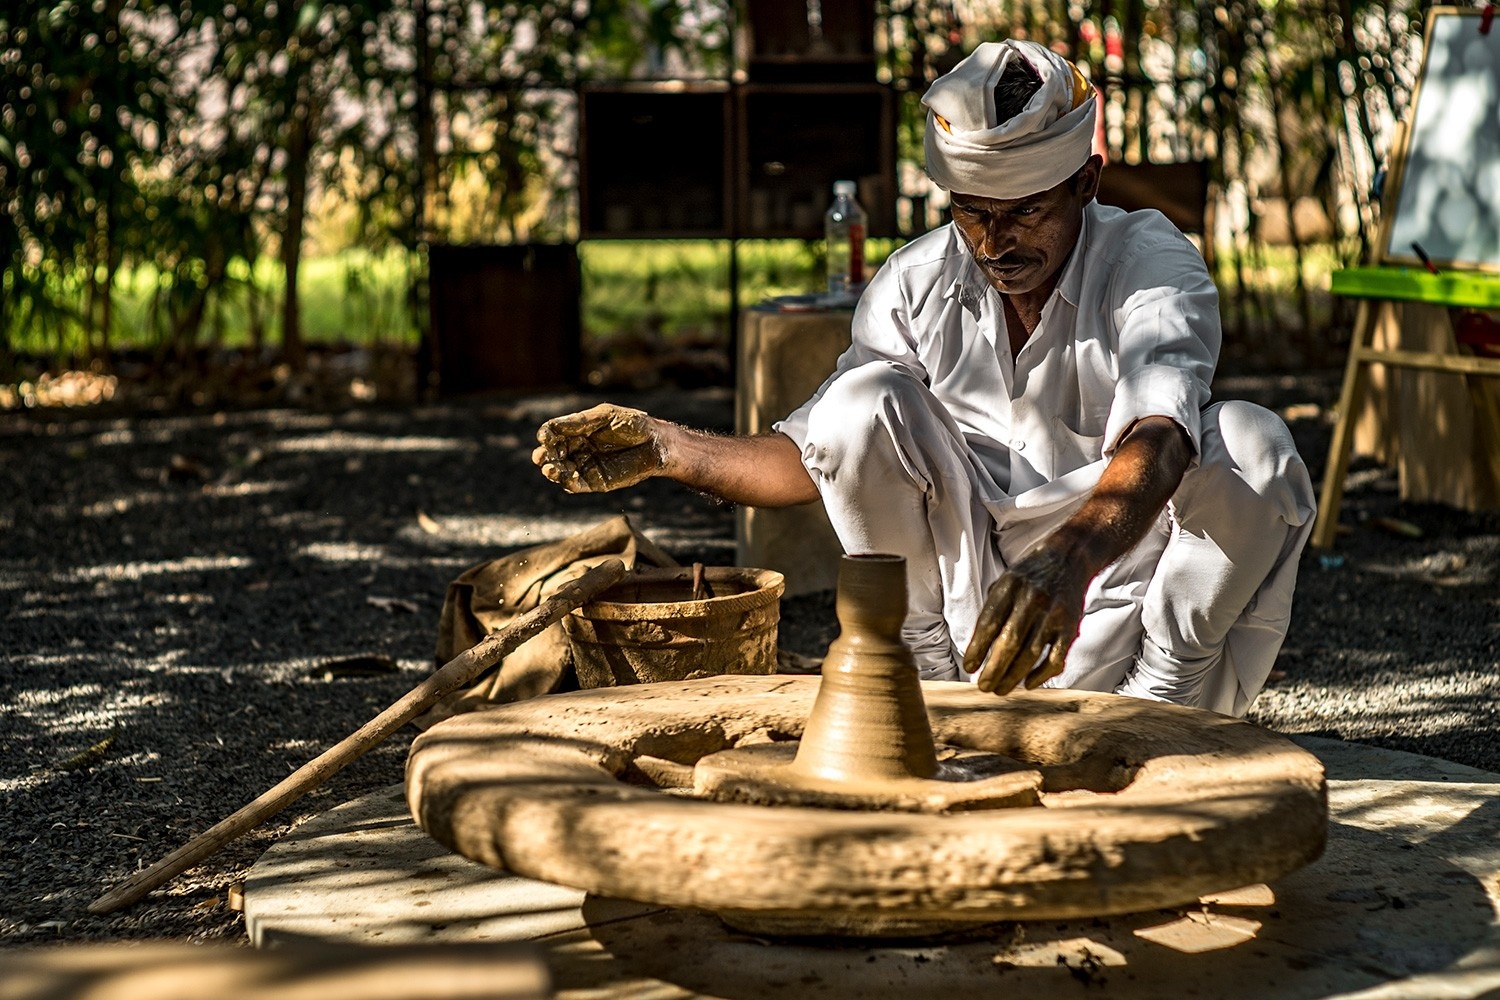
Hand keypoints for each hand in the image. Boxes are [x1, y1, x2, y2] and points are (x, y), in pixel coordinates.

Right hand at [532, 404, 666, 492]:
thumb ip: (579, 422)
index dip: (547, 436)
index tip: (545, 436)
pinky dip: (568, 483)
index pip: (555, 434)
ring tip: (550, 468)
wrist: (657, 444)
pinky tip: (566, 478)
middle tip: (541, 456)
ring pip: (561, 470)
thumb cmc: (634, 425)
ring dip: (552, 470)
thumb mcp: (606, 416)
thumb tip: (551, 427)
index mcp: (579, 431)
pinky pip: (576, 485)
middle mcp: (579, 448)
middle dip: (544, 455)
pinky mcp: (596, 482)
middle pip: (553, 453)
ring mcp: (586, 465)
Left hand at [963, 541, 1087, 694]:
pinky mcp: (1070, 627)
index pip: (989, 624)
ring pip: (1030, 654)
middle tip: (983, 686)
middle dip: (993, 669)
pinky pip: (1055, 658)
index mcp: (1010, 586)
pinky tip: (1028, 684)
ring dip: (1013, 677)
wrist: (1068, 558)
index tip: (969, 668)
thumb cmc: (1029, 576)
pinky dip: (1041, 675)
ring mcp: (1053, 614)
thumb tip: (976, 650)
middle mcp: (1032, 599)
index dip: (977, 649)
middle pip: (1009, 643)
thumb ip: (992, 610)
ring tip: (1000, 689)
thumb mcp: (1005, 582)